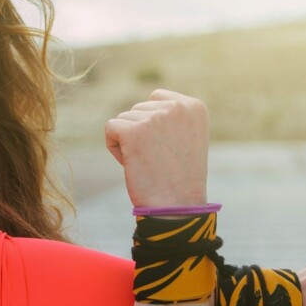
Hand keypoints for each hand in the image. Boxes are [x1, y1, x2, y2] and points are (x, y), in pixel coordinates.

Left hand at [104, 89, 208, 207]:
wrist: (177, 206)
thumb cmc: (180, 178)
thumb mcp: (187, 138)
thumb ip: (170, 118)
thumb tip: (142, 108)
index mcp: (194, 107)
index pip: (156, 98)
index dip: (153, 124)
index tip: (166, 147)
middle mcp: (177, 107)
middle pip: (139, 109)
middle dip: (141, 133)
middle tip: (157, 159)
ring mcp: (154, 118)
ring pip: (124, 119)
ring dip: (128, 142)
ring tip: (148, 163)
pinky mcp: (133, 131)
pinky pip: (111, 128)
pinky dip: (114, 147)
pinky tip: (131, 163)